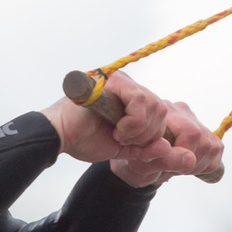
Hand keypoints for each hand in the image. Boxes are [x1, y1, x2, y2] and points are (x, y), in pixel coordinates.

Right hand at [43, 71, 225, 186]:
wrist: (60, 137)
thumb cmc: (84, 140)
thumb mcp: (123, 149)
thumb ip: (147, 150)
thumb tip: (171, 150)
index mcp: (132, 101)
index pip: (161, 115)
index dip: (154, 135)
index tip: (134, 146)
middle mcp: (129, 88)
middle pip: (162, 110)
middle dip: (148, 134)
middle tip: (124, 141)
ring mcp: (122, 82)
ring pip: (155, 105)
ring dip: (140, 129)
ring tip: (119, 135)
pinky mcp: (115, 81)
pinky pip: (141, 100)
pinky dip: (134, 122)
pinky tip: (117, 130)